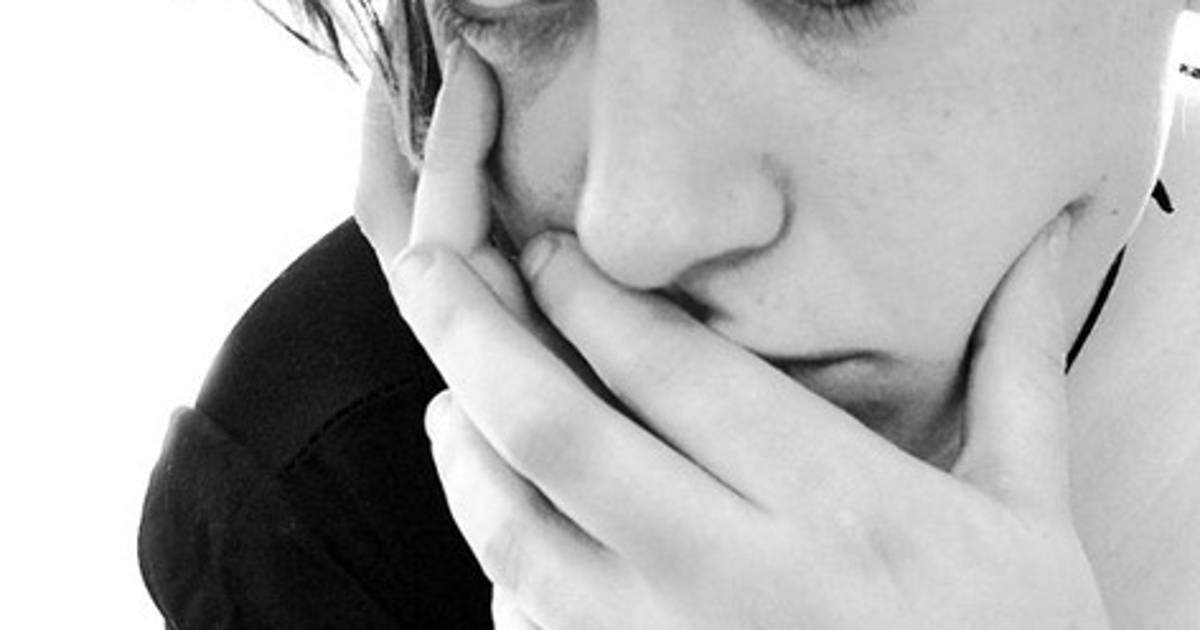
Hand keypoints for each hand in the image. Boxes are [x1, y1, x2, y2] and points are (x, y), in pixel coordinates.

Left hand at [373, 42, 1109, 629]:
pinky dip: (500, 566)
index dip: (587, 291)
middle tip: (426, 271)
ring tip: (447, 404)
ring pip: (517, 534)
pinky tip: (504, 524)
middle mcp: (738, 578)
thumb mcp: (1030, 516)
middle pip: (559, 433)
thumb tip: (1046, 255)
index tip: (544, 250)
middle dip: (472, 337)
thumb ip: (1015, 376)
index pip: (670, 367)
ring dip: (463, 455)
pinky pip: (530, 625)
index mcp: (839, 507)